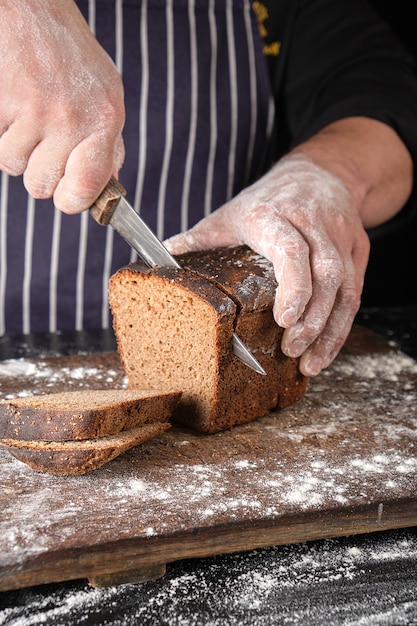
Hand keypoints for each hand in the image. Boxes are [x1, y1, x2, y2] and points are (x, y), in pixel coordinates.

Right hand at [0, 1, 124, 212]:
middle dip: (39, 171)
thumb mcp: (106, 99)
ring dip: (16, 150)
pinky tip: (13, 108)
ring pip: (13, 167)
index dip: (71, 201)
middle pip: (41, 186)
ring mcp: (33, 110)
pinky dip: (0, 133)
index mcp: (103, 121)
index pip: (85, 189)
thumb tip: (108, 187)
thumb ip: (108, 146)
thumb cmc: (71, 58)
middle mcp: (71, 118)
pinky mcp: (2, 103)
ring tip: (29, 116)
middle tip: (44, 141)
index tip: (66, 195)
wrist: (34, 10)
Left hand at [165, 153, 369, 375]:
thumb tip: (162, 262)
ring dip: (329, 328)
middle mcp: (312, 224)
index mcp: (274, 215)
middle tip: (292, 350)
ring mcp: (339, 236)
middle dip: (311, 317)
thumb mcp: (230, 213)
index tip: (283, 320)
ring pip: (345, 286)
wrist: (321, 172)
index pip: (291, 249)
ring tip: (310, 362)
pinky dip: (341, 325)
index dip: (292, 285)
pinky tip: (326, 349)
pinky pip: (355, 292)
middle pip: (324, 273)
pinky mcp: (357, 249)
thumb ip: (199, 240)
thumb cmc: (268, 199)